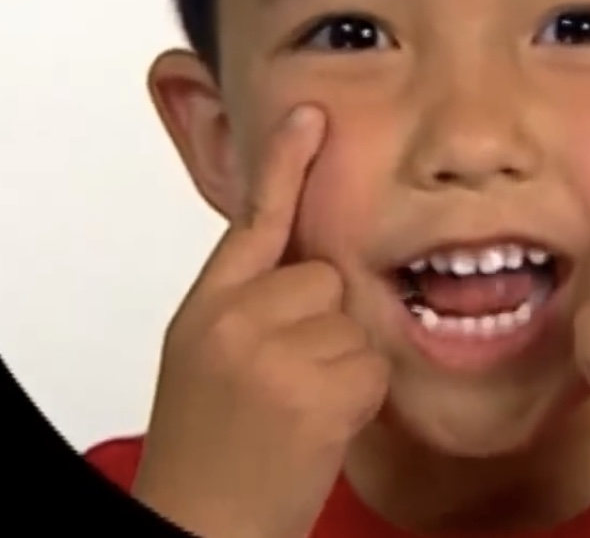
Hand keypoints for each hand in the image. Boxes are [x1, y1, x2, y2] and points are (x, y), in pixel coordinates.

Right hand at [132, 106, 389, 537]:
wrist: (196, 527)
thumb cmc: (209, 446)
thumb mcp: (208, 354)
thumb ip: (249, 301)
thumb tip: (307, 267)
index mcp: (208, 305)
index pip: (255, 217)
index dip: (285, 162)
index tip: (310, 114)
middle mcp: (236, 316)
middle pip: (326, 275)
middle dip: (322, 323)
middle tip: (286, 381)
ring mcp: (275, 350)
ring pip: (353, 322)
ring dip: (340, 364)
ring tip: (295, 409)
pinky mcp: (318, 388)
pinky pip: (371, 364)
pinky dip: (357, 398)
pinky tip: (316, 428)